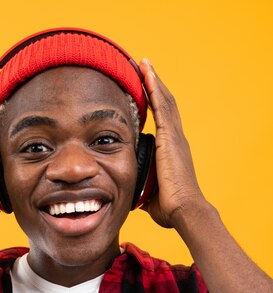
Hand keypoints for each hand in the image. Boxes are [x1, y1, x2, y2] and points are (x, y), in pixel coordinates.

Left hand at [138, 59, 205, 228]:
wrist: (183, 210)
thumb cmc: (170, 208)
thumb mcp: (149, 194)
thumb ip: (140, 186)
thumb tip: (128, 192)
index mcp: (172, 150)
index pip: (163, 120)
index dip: (155, 102)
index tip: (146, 89)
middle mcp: (176, 139)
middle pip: (165, 104)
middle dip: (155, 85)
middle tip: (143, 67)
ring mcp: (175, 137)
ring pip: (164, 101)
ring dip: (153, 80)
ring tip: (143, 63)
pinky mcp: (170, 138)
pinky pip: (162, 107)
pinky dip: (155, 89)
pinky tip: (147, 75)